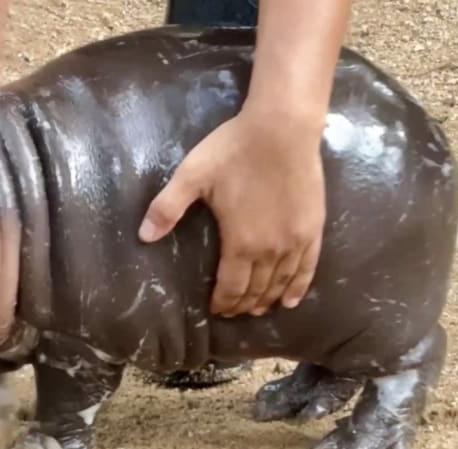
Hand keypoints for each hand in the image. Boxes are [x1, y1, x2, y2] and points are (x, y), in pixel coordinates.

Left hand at [137, 105, 325, 316]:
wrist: (283, 127)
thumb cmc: (235, 149)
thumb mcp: (192, 176)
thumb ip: (167, 208)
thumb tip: (143, 237)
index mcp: (240, 243)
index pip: (232, 287)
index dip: (223, 302)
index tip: (216, 310)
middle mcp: (271, 250)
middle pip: (256, 289)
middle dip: (242, 304)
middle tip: (233, 312)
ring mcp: (296, 241)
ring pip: (281, 283)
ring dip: (268, 300)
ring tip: (257, 310)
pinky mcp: (313, 228)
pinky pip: (307, 268)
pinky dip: (298, 287)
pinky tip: (291, 300)